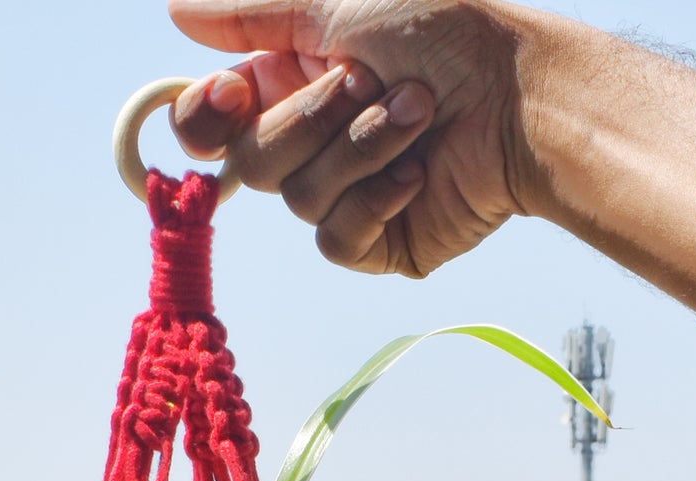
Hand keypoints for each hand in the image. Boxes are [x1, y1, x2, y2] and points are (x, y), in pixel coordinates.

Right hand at [168, 0, 533, 276]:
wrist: (519, 98)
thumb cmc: (445, 36)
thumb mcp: (338, 3)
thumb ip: (252, 15)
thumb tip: (177, 10)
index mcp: (293, 84)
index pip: (210, 123)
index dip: (205, 118)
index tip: (229, 96)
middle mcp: (312, 140)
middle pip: (248, 163)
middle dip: (308, 120)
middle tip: (367, 83)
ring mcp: (344, 194)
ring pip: (298, 199)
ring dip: (360, 148)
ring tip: (418, 115)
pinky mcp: (378, 241)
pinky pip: (337, 239)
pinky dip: (376, 199)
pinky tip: (418, 172)